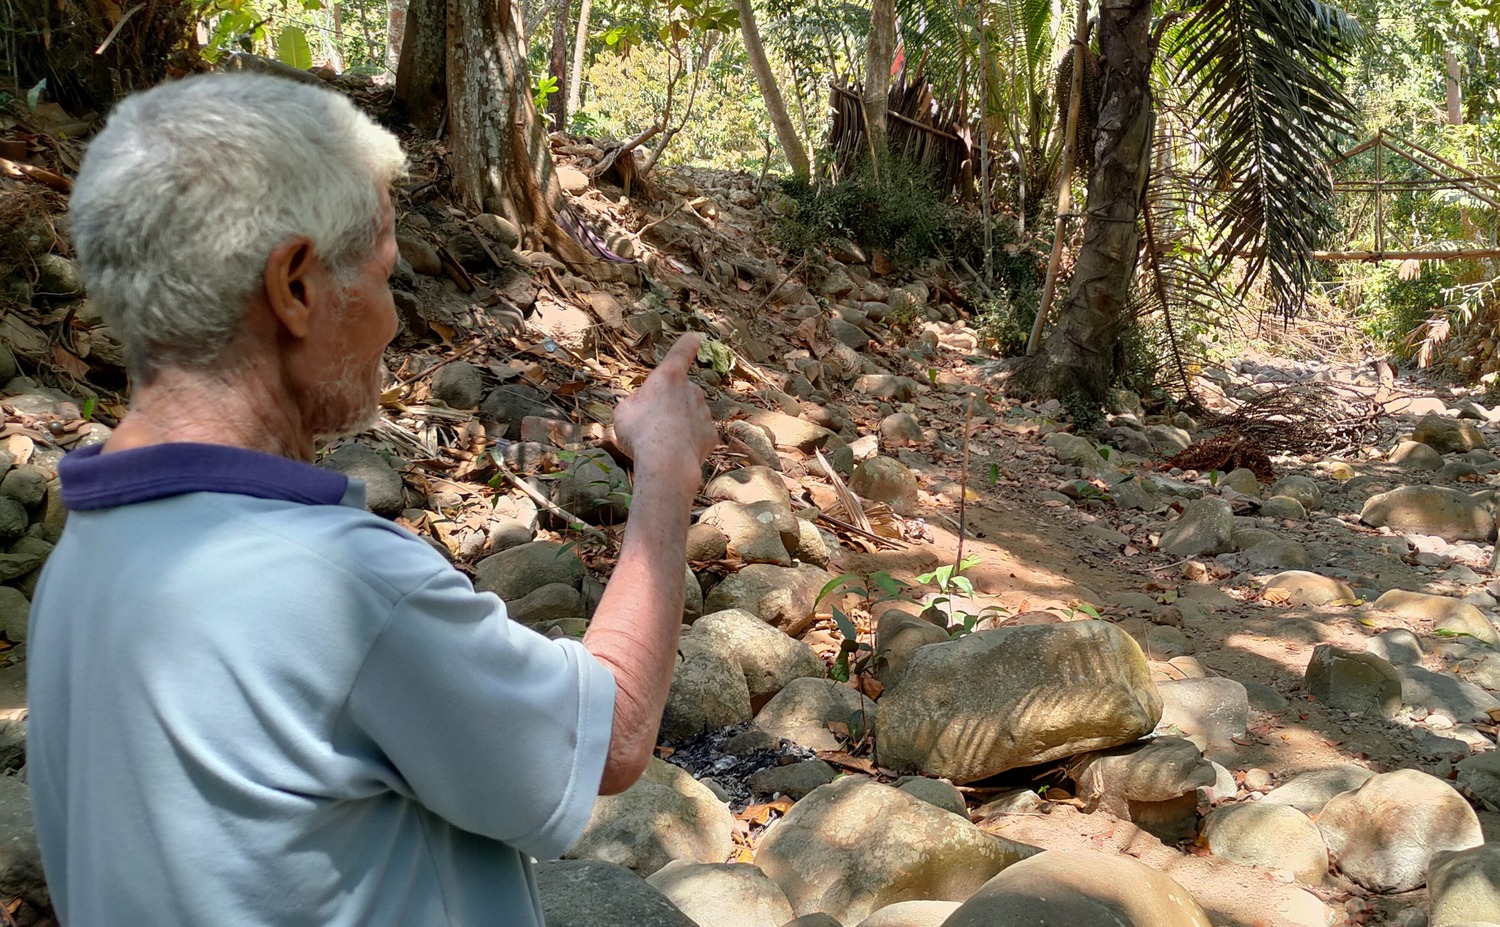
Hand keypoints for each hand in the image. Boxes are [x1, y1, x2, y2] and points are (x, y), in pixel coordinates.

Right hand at [613, 334, 717, 480]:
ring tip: (661, 442)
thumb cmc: (640, 434)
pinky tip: (675, 452)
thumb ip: (636, 401)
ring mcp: (704, 411)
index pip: (681, 352)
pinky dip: (688, 441)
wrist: (666, 464)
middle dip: (669, 403)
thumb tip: (644, 403)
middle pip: (679, 392)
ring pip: (689, 414)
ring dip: (678, 424)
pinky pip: (696, 434)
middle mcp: (691, 389)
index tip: (695, 337)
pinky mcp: (711, 433)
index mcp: (668, 377)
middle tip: (651, 424)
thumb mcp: (623, 411)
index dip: (687, 344)